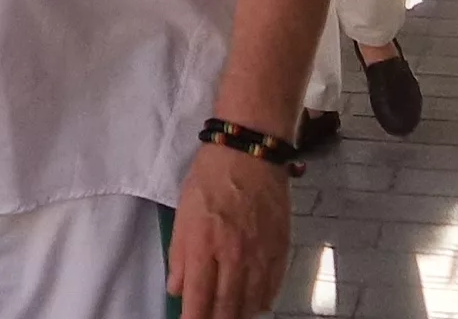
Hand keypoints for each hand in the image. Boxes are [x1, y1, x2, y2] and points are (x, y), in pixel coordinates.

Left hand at [167, 142, 293, 316]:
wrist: (250, 153)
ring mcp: (261, 254)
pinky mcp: (281, 249)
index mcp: (205, 245)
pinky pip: (272, 287)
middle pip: (227, 306)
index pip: (199, 298)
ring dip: (239, 314)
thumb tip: (177, 290)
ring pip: (252, 302)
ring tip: (230, 315)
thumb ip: (179, 255)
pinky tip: (254, 304)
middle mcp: (234, 256)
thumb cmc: (210, 179)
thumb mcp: (183, 214)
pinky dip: (262, 301)